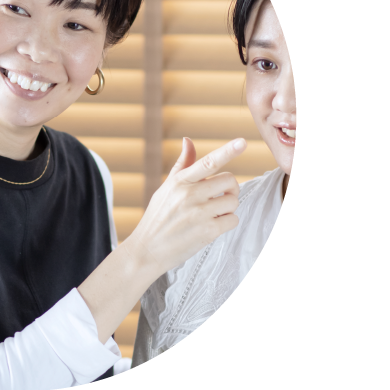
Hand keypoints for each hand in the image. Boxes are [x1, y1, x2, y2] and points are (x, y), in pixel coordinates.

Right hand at [123, 137, 246, 271]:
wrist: (147, 250)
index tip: (242, 142)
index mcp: (180, 181)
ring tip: (213, 213)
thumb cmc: (158, 217)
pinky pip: (233, 220)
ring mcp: (199, 214)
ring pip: (234, 201)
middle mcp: (190, 195)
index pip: (208, 162)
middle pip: (230, 181)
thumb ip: (182, 165)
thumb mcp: (166, 188)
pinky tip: (212, 226)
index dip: (228, 151)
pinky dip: (227, 223)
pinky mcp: (207, 232)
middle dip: (231, 188)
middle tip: (222, 195)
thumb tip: (188, 140)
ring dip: (229, 207)